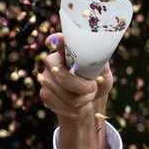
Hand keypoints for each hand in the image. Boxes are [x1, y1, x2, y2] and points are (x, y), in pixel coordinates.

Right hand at [37, 32, 113, 148]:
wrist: (87, 100)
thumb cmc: (96, 81)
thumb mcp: (104, 72)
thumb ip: (100, 65)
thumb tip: (98, 59)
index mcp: (67, 51)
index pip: (59, 42)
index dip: (56, 40)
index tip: (55, 39)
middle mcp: (52, 61)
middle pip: (63, 77)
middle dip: (84, 87)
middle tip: (93, 87)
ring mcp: (46, 78)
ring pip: (68, 96)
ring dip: (84, 99)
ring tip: (87, 95)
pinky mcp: (44, 94)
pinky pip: (65, 106)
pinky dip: (78, 108)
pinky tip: (78, 104)